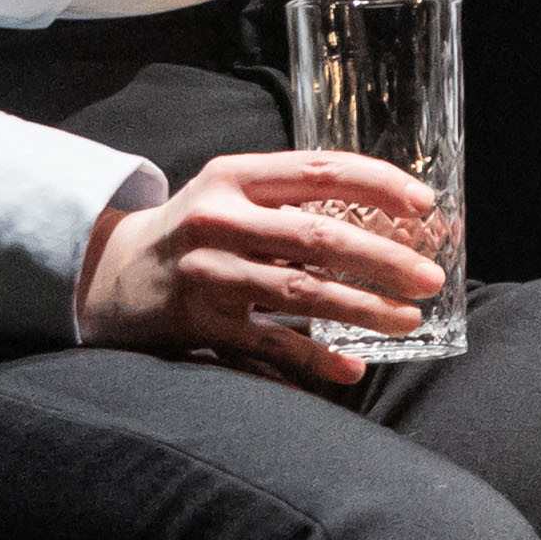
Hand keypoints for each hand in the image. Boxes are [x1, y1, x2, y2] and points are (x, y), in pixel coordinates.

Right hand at [78, 148, 453, 384]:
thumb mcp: (232, 194)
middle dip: (383, 258)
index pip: (320, 170)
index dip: (379, 185)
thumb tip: (392, 220)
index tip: (425, 205)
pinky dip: (314, 359)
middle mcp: (220, 220)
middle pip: (318, 237)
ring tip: (409, 319)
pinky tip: (351, 369)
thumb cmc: (195, 229)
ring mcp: (210, 273)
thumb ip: (295, 200)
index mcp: (234, 176)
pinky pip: (270, 344)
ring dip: (363, 308)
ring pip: (302, 292)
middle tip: (431, 276)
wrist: (110, 274)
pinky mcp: (202, 323)